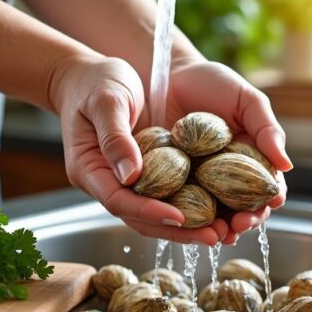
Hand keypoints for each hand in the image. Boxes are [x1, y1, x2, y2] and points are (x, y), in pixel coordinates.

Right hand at [52, 54, 227, 244]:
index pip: (118, 201)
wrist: (91, 75)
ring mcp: (125, 180)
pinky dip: (191, 203)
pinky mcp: (144, 173)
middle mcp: (107, 182)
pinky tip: (219, 209)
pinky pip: (168, 194)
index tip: (179, 217)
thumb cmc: (95, 82)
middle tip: (213, 236)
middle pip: (141, 218)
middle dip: (177, 230)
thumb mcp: (106, 101)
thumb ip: (116, 137)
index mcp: (89, 169)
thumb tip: (131, 174)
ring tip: (222, 231)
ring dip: (189, 225)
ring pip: (156, 212)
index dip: (148, 212)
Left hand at [134, 59, 291, 244]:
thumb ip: (268, 130)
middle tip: (238, 226)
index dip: (269, 201)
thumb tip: (287, 166)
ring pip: (212, 213)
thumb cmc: (212, 83)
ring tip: (216, 235)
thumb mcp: (247, 100)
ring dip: (216, 229)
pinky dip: (184, 218)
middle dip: (243, 222)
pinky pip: (179, 205)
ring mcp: (198, 182)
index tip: (270, 205)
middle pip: (241, 208)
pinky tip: (185, 224)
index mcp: (250, 160)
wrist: (167, 73)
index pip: (266, 188)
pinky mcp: (170, 183)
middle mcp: (226, 176)